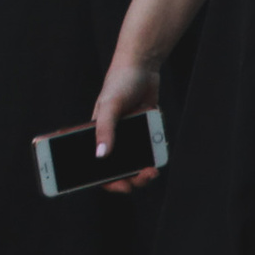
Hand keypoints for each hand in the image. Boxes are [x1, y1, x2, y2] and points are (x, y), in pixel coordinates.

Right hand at [91, 51, 161, 192]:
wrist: (142, 67)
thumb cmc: (119, 84)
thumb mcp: (110, 107)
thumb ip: (105, 131)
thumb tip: (101, 157)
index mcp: (96, 134)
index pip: (96, 165)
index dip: (106, 180)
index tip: (120, 187)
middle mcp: (111, 138)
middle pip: (117, 169)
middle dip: (130, 179)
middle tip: (144, 177)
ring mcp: (128, 136)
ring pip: (134, 163)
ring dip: (142, 171)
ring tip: (152, 170)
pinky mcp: (144, 131)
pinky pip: (147, 150)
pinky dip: (152, 156)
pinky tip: (158, 156)